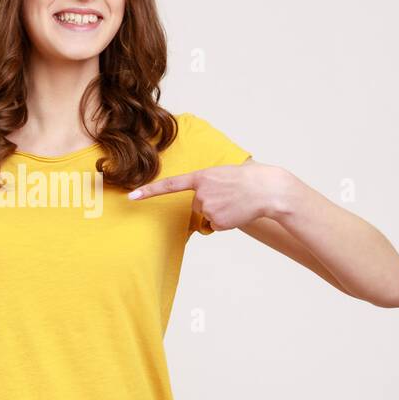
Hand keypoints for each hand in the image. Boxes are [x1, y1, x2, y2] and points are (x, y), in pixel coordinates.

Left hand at [127, 160, 294, 229]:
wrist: (267, 189)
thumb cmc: (247, 180)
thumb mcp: (222, 174)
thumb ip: (206, 185)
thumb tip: (201, 204)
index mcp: (201, 177)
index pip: (170, 185)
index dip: (149, 191)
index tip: (132, 197)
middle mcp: (201, 193)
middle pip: (196, 205)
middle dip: (211, 203)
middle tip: (229, 196)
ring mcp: (208, 207)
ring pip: (207, 215)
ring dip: (220, 212)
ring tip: (236, 202)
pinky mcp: (217, 221)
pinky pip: (216, 225)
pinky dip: (227, 221)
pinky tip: (238, 212)